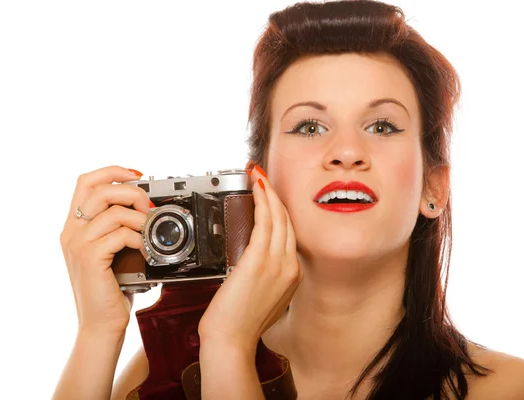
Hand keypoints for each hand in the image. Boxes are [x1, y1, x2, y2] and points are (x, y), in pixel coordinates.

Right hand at [59, 165, 151, 336]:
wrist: (101, 324)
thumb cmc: (111, 290)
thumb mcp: (112, 252)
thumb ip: (118, 228)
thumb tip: (145, 206)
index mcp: (74, 226)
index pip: (85, 181)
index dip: (112, 171)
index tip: (136, 175)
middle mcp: (71, 232)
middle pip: (99, 189)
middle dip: (132, 192)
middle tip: (148, 207)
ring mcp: (78, 244)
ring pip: (114, 211)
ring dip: (141, 219)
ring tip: (150, 232)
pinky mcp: (89, 258)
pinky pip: (120, 234)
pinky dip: (140, 239)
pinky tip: (146, 251)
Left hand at [197, 165, 302, 352]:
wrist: (231, 341)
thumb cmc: (241, 323)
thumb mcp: (265, 298)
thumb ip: (267, 276)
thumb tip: (256, 260)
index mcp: (292, 275)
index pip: (289, 233)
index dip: (280, 209)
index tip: (270, 194)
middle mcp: (290, 266)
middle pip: (287, 220)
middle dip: (275, 194)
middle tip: (262, 176)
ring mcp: (277, 264)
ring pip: (278, 217)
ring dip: (268, 192)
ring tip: (257, 175)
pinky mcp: (259, 261)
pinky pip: (265, 222)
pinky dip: (261, 201)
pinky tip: (255, 189)